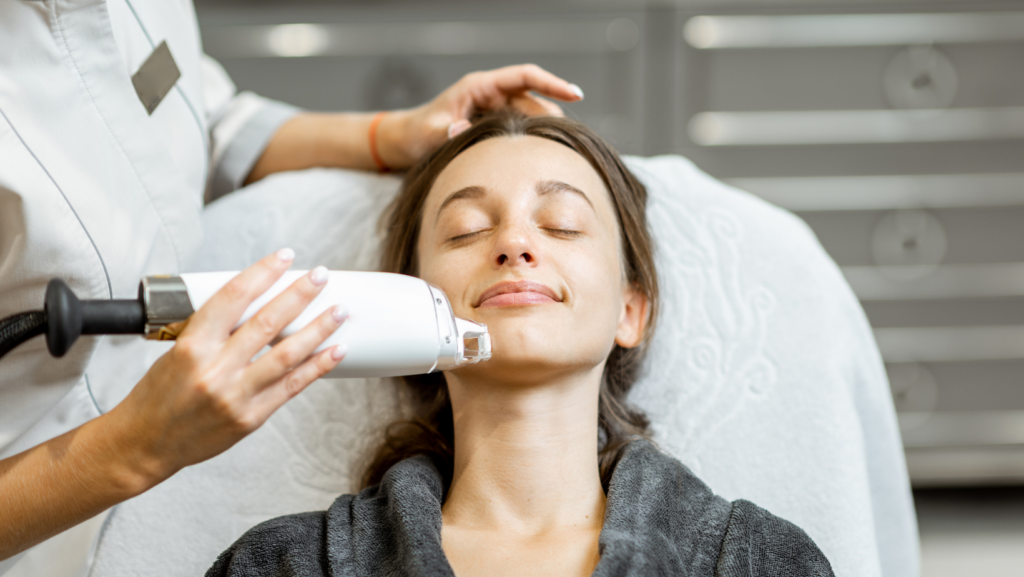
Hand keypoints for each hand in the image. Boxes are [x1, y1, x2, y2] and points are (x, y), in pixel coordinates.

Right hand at [104, 250, 346, 486]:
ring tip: (339, 310)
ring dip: (319, 329)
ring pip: (287, 354)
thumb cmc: (159, 395)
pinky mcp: (251, 418)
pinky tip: (336, 351)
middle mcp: (215, 369)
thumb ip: (213, 330)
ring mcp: (235, 395)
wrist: (146, 444)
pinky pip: (292, 387)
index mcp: (192, 346)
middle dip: (300, 295)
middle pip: (267, 322)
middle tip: (321, 276)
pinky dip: (318, 367)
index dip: (263, 273)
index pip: (233, 297)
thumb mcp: (176, 351)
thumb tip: (255, 303)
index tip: (285, 257)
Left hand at [379, 64, 583, 167]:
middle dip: (553, 120)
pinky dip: (531, 145)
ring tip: (555, 158)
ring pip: (531, 120)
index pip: (525, 77)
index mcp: (480, 87)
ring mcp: (496, 112)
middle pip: (535, 102)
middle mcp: (493, 96)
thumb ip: (447, 133)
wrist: (407, 143)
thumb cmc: (417, 133)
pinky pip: (521, 134)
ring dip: (542, 136)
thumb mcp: (429, 134)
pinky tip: (539, 164)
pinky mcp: (496, 129)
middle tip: (567, 144)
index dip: (552, 84)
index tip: (575, 94)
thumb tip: (463, 132)